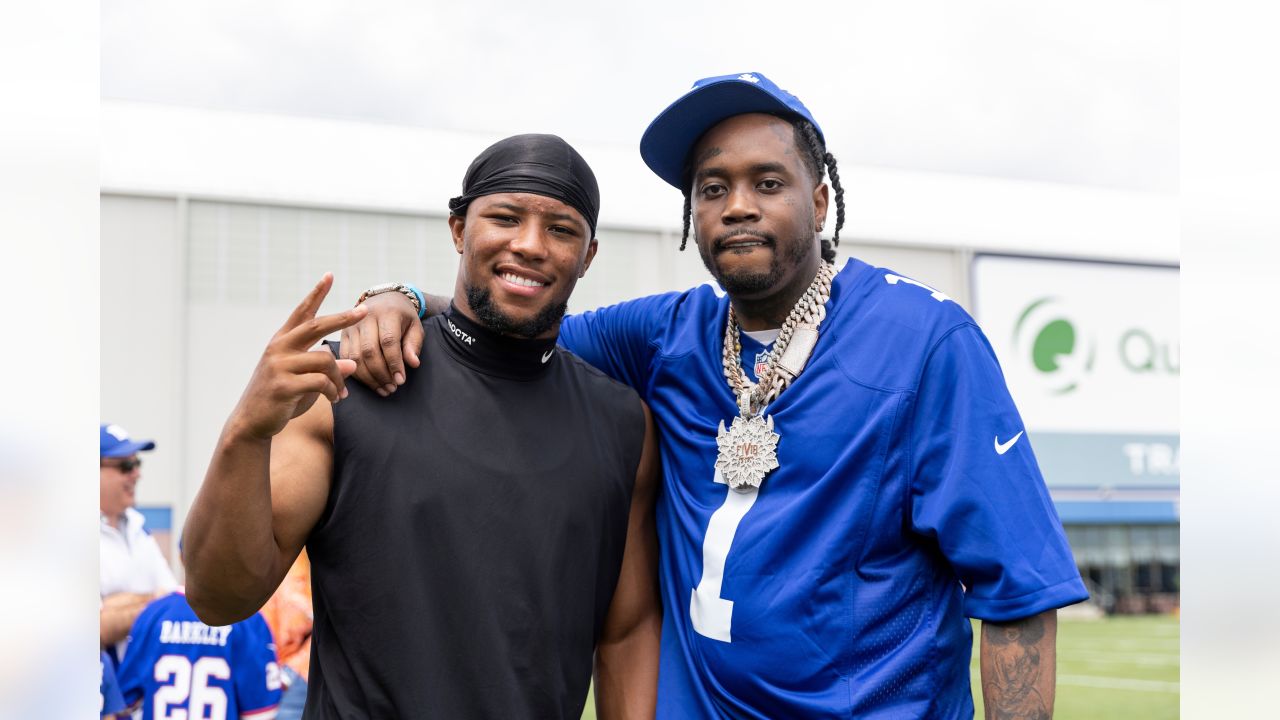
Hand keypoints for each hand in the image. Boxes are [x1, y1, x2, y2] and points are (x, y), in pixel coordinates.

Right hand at [229, 273, 367, 440]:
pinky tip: (335, 399)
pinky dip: (334, 391)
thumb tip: (353, 364)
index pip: (301, 312)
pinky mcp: (283, 385)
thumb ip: (326, 369)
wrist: (252, 422)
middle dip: (343, 318)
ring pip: (326, 361)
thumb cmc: (280, 398)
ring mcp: (279, 365)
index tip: (330, 274)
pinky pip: (321, 382)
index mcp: (282, 341)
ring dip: (340, 378)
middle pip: (316, 326)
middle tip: (364, 311)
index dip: (316, 293)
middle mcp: (279, 348)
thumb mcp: (304, 380)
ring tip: (342, 393)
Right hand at [339, 290, 423, 395]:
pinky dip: (357, 374)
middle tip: (392, 388)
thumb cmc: (402, 317)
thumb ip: (413, 344)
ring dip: (369, 378)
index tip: (401, 381)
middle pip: (369, 351)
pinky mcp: (343, 335)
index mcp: (387, 313)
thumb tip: (413, 363)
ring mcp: (351, 326)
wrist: (384, 300)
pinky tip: (370, 383)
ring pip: (355, 357)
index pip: (388, 341)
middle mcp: (365, 318)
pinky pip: (346, 358)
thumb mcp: (414, 327)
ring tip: (384, 389)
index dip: (394, 363)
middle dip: (381, 374)